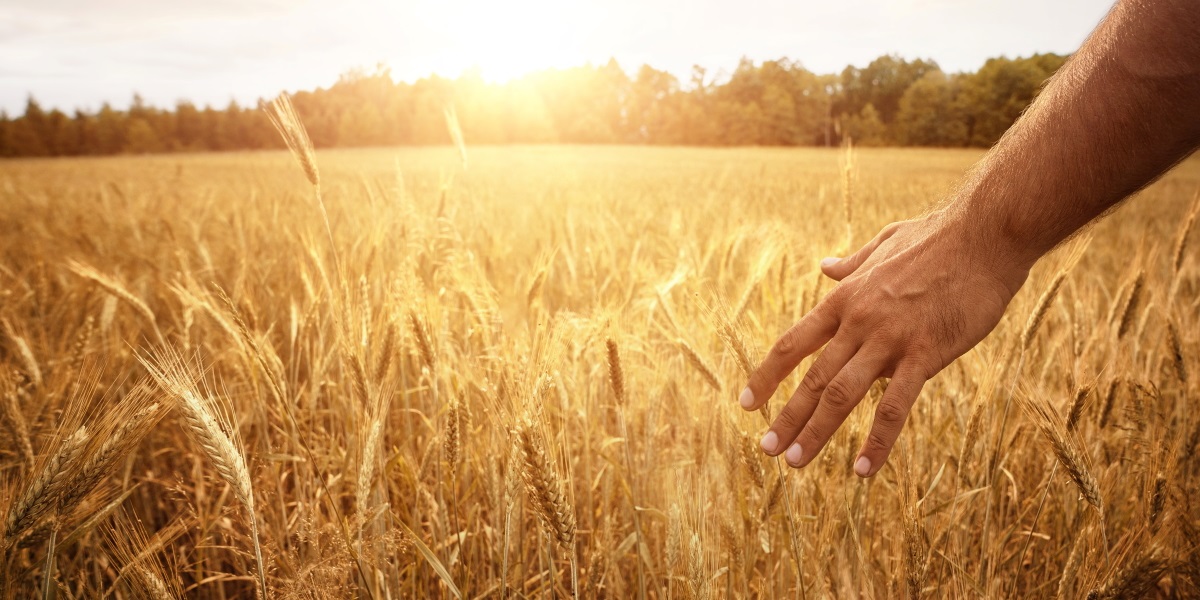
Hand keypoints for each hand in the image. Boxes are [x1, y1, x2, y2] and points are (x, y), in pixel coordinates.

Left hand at [740, 210, 1029, 476]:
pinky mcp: (926, 353)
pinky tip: (863, 469)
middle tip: (766, 449)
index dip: (767, 376)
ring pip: (842, 394)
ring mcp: (890, 338)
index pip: (793, 344)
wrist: (987, 233)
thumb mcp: (885, 244)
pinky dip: (877, 440)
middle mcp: (858, 321)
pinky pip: (895, 406)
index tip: (747, 403)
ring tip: (795, 462)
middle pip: (813, 377)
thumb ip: (853, 263)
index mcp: (845, 298)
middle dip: (786, 417)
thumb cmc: (939, 238)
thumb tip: (825, 266)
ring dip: (816, 432)